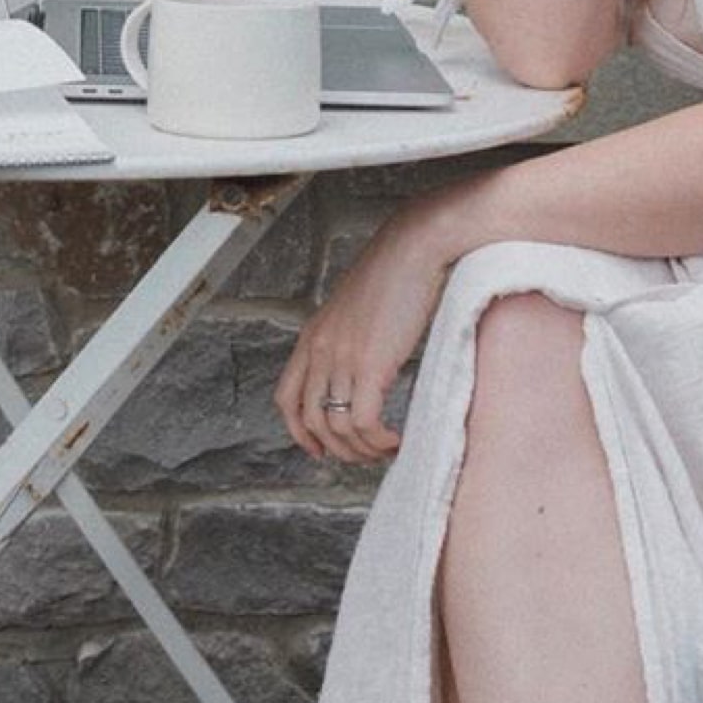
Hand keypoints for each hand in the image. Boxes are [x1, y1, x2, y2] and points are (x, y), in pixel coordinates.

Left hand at [274, 200, 455, 464]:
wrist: (415, 247)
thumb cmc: (398, 269)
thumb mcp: (359, 306)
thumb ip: (352, 334)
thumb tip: (367, 361)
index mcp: (313, 336)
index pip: (287, 398)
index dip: (300, 431)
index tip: (321, 446)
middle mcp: (320, 350)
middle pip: (310, 421)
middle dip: (336, 448)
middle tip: (363, 454)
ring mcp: (342, 358)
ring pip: (336, 428)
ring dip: (359, 449)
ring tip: (384, 449)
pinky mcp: (370, 365)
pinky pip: (363, 423)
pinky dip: (378, 440)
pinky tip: (396, 439)